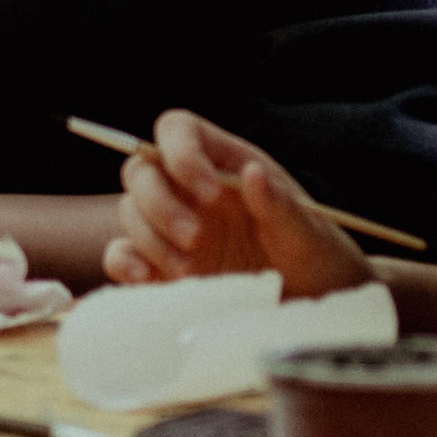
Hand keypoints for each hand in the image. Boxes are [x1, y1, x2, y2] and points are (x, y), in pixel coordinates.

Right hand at [100, 109, 373, 299]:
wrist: (313, 306)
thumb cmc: (314, 256)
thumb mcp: (307, 231)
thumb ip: (279, 204)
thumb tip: (252, 175)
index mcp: (225, 162)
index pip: (178, 130)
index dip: (180, 152)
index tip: (210, 193)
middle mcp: (190, 189)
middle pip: (142, 170)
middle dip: (160, 203)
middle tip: (197, 238)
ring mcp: (172, 228)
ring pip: (130, 211)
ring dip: (151, 239)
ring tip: (192, 273)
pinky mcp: (161, 268)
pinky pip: (121, 255)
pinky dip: (126, 265)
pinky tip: (151, 282)